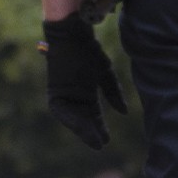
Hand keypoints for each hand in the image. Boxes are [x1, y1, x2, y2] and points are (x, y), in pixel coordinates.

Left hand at [40, 13, 126, 149]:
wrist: (72, 32)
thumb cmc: (89, 49)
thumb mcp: (105, 73)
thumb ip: (113, 93)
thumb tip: (123, 112)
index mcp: (86, 92)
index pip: (93, 115)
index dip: (99, 128)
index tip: (106, 140)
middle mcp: (74, 96)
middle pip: (83, 120)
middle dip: (91, 132)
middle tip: (100, 144)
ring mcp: (63, 94)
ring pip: (72, 118)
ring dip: (82, 129)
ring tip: (92, 139)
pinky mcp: (54, 91)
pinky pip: (61, 111)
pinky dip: (72, 120)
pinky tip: (82, 127)